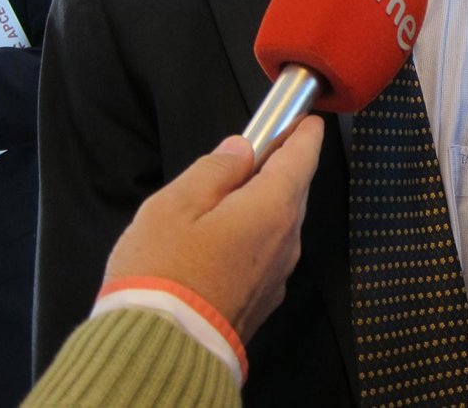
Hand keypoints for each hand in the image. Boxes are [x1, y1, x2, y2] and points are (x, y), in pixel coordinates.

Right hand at [104, 115, 323, 341]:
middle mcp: (287, 240)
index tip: (305, 117)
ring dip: (260, 205)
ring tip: (220, 201)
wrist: (162, 349)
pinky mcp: (263, 299)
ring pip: (278, 223)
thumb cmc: (163, 274)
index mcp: (272, 208)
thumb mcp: (176, 204)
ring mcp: (278, 273)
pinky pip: (266, 253)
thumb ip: (215, 169)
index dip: (304, 132)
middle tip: (250, 153)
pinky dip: (251, 237)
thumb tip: (241, 150)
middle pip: (293, 189)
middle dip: (277, 167)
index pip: (303, 156)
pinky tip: (219, 241)